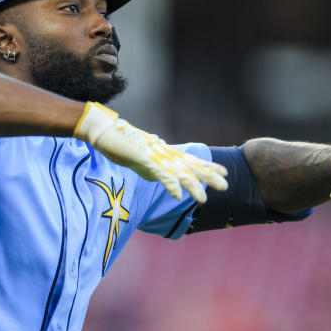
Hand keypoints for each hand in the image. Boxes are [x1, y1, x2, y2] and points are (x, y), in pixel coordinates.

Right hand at [73, 102, 227, 202]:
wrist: (104, 130)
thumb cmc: (119, 142)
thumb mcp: (139, 159)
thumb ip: (150, 167)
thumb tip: (157, 175)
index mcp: (164, 154)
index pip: (190, 161)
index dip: (207, 167)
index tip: (223, 173)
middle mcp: (163, 154)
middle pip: (190, 166)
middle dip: (208, 177)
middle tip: (225, 186)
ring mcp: (155, 157)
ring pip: (178, 173)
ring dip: (192, 187)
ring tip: (203, 200)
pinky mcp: (144, 160)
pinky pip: (160, 175)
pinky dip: (170, 185)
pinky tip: (178, 195)